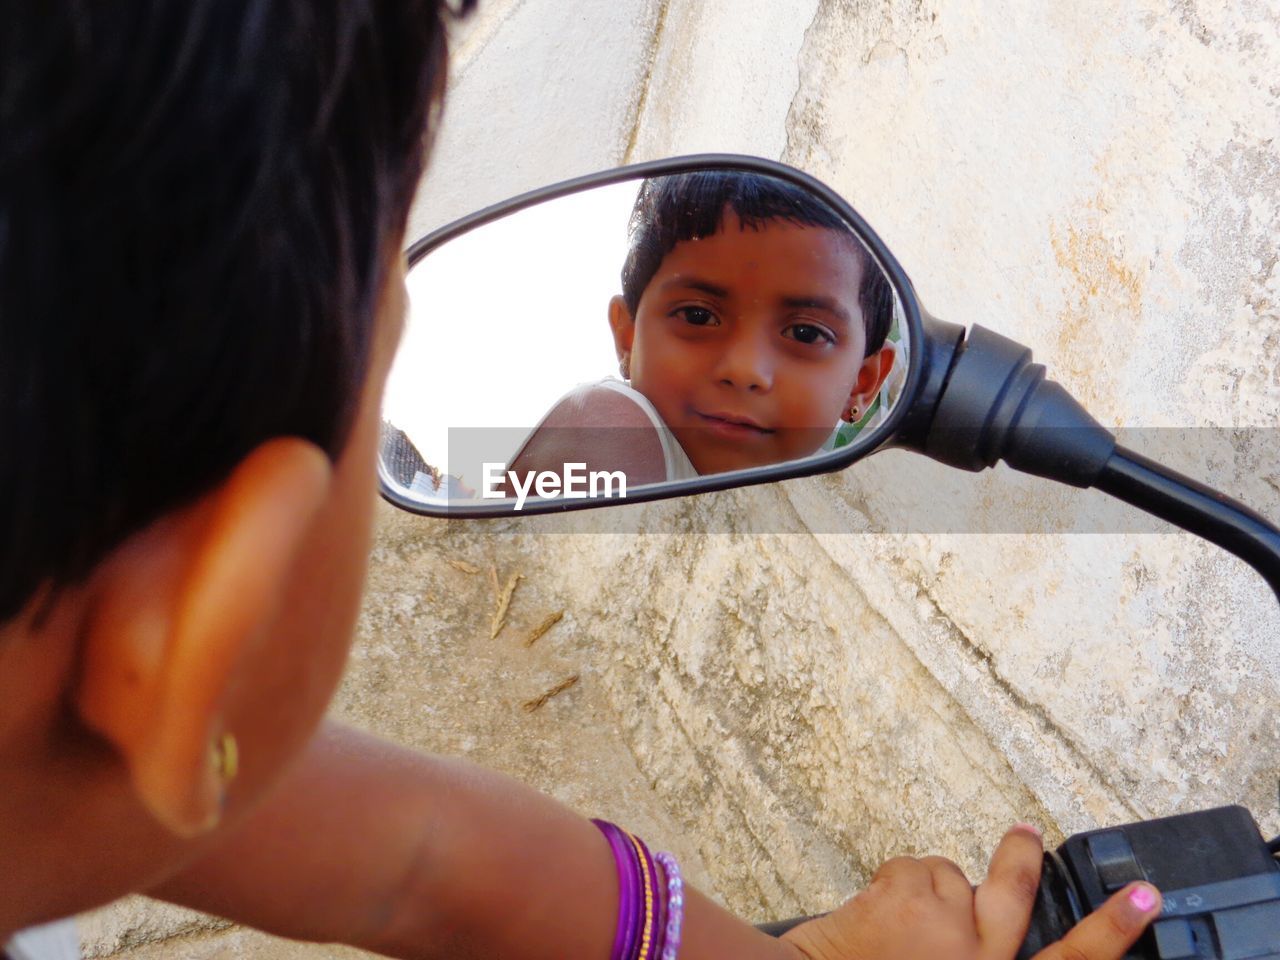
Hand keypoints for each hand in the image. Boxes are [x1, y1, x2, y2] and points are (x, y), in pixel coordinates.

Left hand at [779, 824, 1161, 959]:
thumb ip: (971, 956)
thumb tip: (979, 924)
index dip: (1114, 930)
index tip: (1147, 897)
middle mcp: (979, 955)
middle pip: (1015, 890)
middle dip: (1019, 856)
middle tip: (1025, 831)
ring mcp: (943, 920)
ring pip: (946, 876)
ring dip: (923, 889)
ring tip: (891, 923)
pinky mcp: (906, 889)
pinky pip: (908, 869)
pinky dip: (892, 884)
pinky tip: (872, 913)